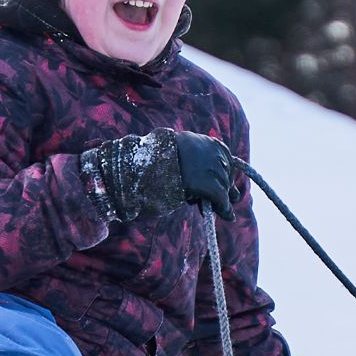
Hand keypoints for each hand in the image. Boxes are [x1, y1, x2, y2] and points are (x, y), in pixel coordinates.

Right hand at [82, 130, 233, 226]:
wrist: (125, 176)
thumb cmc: (137, 172)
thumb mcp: (165, 162)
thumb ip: (183, 165)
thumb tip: (194, 178)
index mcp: (190, 140)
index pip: (218, 151)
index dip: (222, 167)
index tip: (226, 179)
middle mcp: (200, 148)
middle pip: (223, 167)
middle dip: (226, 183)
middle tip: (230, 198)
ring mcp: (202, 164)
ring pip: (223, 182)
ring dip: (225, 197)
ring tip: (226, 211)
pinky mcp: (202, 183)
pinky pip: (220, 196)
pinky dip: (224, 208)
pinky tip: (226, 216)